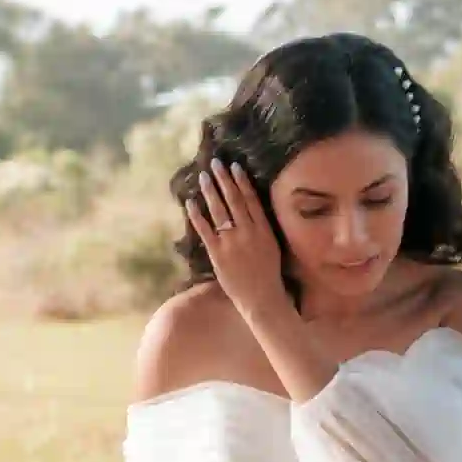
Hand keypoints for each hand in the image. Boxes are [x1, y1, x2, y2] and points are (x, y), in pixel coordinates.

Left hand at [184, 159, 287, 326]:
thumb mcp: (272, 247)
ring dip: (210, 192)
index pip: (251, 200)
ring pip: (219, 211)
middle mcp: (248, 232)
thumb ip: (261, 228)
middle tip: (215, 163)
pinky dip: (197, 216)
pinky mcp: (218, 254)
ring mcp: (232, 243)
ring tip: (203, 177)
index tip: (234, 166)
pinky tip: (190, 203)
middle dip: (224, 180)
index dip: (241, 181)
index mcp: (263, 230)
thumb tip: (252, 211)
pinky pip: (205, 231)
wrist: (262, 298)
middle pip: (234, 200)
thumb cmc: (269, 274)